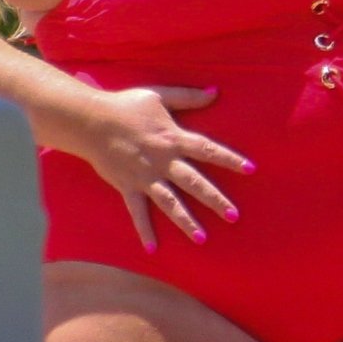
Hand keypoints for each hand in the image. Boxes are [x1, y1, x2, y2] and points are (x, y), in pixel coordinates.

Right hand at [79, 84, 252, 250]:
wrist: (92, 121)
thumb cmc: (126, 106)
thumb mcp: (159, 96)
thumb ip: (188, 97)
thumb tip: (215, 92)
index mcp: (173, 138)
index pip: (208, 149)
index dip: (230, 159)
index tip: (250, 169)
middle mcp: (163, 161)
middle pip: (194, 182)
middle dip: (214, 199)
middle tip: (234, 216)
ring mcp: (146, 177)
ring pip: (170, 202)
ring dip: (186, 220)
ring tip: (202, 239)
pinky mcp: (128, 187)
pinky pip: (138, 212)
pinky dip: (144, 230)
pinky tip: (153, 249)